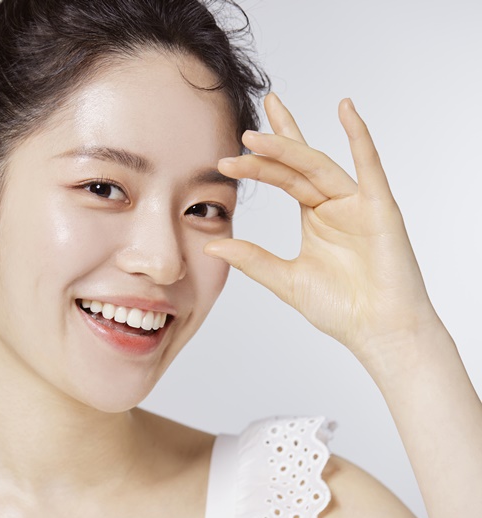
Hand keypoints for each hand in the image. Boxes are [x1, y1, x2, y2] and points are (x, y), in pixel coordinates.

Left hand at [205, 93, 441, 365]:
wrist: (378, 332)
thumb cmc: (340, 308)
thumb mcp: (285, 279)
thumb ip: (251, 259)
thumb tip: (212, 243)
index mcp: (315, 215)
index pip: (283, 176)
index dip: (257, 164)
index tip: (225, 159)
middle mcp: (335, 203)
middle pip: (298, 164)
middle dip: (271, 145)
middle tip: (243, 130)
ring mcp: (358, 203)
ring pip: (318, 166)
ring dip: (289, 147)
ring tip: (260, 132)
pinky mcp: (380, 208)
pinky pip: (369, 166)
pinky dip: (359, 136)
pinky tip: (345, 109)